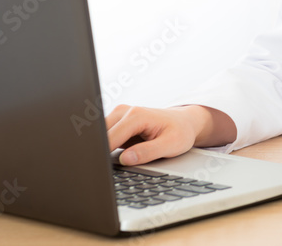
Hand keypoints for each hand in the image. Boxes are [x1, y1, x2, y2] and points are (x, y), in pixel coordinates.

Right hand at [106, 104, 236, 165]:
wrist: (184, 122)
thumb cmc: (180, 132)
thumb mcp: (171, 145)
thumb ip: (148, 152)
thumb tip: (125, 159)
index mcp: (136, 115)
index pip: (110, 138)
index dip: (102, 155)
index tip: (99, 169)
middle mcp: (124, 112)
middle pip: (100, 135)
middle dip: (98, 151)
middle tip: (100, 169)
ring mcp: (119, 116)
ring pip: (99, 135)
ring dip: (100, 149)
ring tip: (106, 163)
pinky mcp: (117, 123)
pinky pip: (104, 136)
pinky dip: (104, 147)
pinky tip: (111, 156)